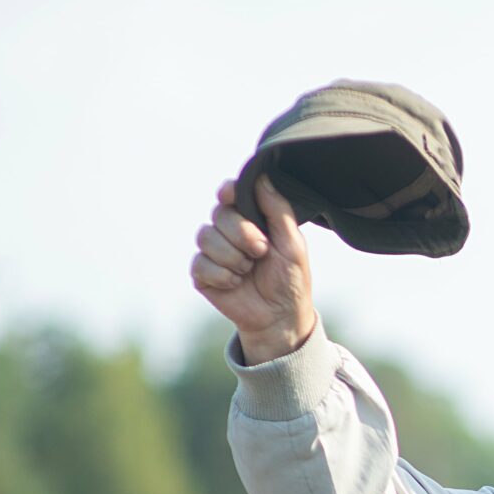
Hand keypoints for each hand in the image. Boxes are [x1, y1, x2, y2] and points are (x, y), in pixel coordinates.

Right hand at [189, 174, 318, 363]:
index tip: (232, 197)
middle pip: (219, 214)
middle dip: (242, 234)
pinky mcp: (202, 273)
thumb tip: (261, 176)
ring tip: (249, 270)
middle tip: (261, 252)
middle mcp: (228, 230)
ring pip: (206, 237)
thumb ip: (278, 209)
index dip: (228, 192)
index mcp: (250, 218)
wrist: (281, 317)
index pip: (229, 192)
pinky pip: (200, 263)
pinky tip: (235, 284)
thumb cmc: (290, 279)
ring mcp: (213, 251)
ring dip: (232, 257)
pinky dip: (222, 275)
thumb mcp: (293, 242)